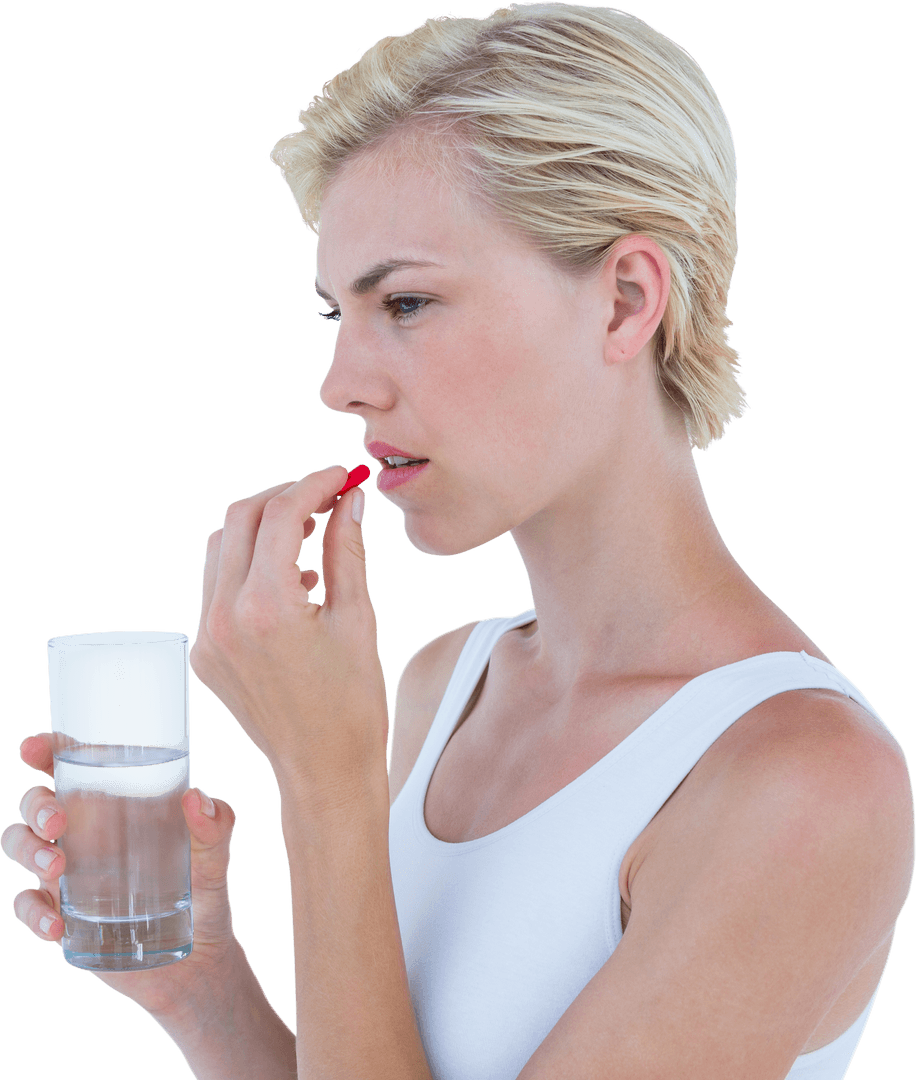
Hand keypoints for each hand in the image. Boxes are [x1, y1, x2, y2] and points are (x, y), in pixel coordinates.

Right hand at [3, 732, 242, 1024]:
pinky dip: (33, 913)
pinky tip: (57, 925)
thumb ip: (215, 827)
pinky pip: (28, 905)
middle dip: (36, 804)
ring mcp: (70, 872)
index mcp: (118, 804)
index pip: (76, 766)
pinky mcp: (62, 913)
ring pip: (22, 844)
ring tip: (58, 867)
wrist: (197, 961)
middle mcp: (87, 831)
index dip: (50, 750)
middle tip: (58, 820)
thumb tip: (197, 800)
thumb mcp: (214, 858)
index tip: (33, 748)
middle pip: (38, 802)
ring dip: (28, 850)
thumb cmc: (204, 892)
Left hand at [189, 465, 388, 791]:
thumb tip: (349, 500)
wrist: (323, 772)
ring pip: (222, 548)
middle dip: (284, 497)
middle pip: (240, 519)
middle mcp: (224, 619)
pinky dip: (250, 565)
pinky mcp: (205, 653)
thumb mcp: (358, 620)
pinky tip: (291, 577)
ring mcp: (207, 638)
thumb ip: (346, 550)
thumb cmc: (353, 705)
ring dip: (262, 528)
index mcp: (267, 609)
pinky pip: (217, 586)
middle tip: (325, 497)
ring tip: (310, 533)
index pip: (281, 515)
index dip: (314, 484)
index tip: (340, 476)